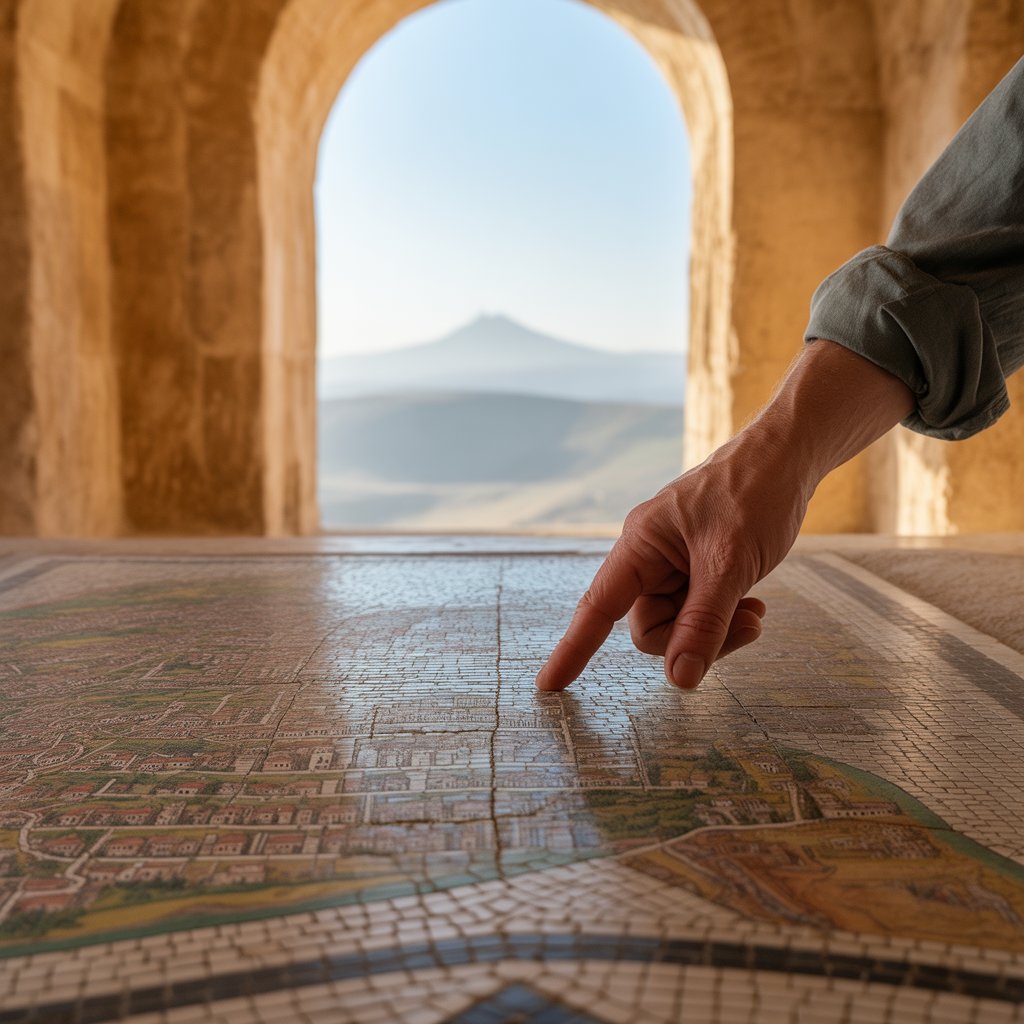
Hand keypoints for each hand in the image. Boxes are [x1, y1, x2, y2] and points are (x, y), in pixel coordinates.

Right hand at [535, 427, 806, 690]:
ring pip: (680, 625)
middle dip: (696, 638)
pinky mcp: (698, 569)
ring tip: (755, 611)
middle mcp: (649, 556)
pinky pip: (698, 612)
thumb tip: (681, 678)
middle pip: (651, 627)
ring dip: (718, 629)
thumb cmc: (754, 492)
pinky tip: (754, 604)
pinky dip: (725, 617)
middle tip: (744, 624)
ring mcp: (674, 564)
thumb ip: (704, 623)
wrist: (787, 457)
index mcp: (640, 545)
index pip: (598, 607)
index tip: (549, 686)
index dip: (574, 649)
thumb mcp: (730, 563)